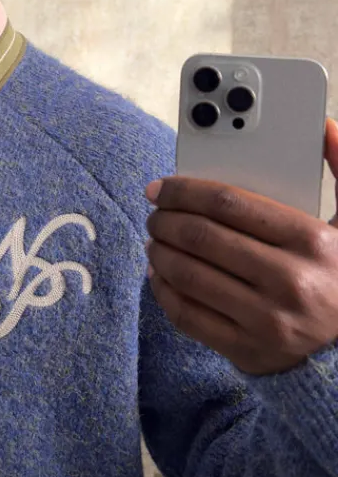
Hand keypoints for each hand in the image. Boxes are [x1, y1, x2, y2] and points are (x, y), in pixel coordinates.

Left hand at [144, 118, 337, 375]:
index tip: (162, 186)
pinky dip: (164, 291)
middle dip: (167, 219)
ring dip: (160, 251)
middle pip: (202, 238)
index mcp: (314, 242)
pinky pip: (188, 316)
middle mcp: (290, 283)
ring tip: (155, 238)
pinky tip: (160, 275)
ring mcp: (267, 321)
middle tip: (155, 211)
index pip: (229, 204)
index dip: (185, 190)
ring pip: (189, 276)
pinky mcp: (248, 351)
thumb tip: (323, 126)